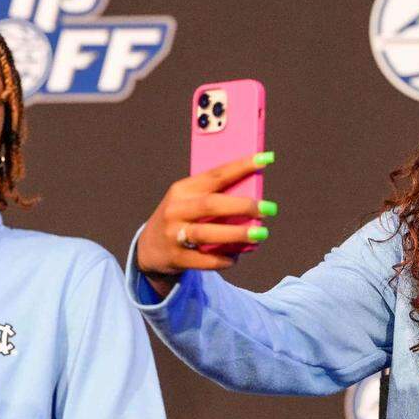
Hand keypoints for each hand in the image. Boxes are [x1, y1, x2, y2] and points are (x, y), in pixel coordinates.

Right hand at [136, 153, 275, 297]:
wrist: (149, 248)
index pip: (215, 175)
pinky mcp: (176, 257)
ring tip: (260, 234)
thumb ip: (214, 197)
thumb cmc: (181, 219)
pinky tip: (235, 258)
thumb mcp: (189, 201)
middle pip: (211, 204)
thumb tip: (254, 198)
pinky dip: (221, 259)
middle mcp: (176, 209)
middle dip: (242, 205)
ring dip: (236, 234)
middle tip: (269, 208)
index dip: (241, 166)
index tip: (265, 159)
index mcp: (182, 189)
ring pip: (206, 233)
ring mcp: (173, 234)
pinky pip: (202, 260)